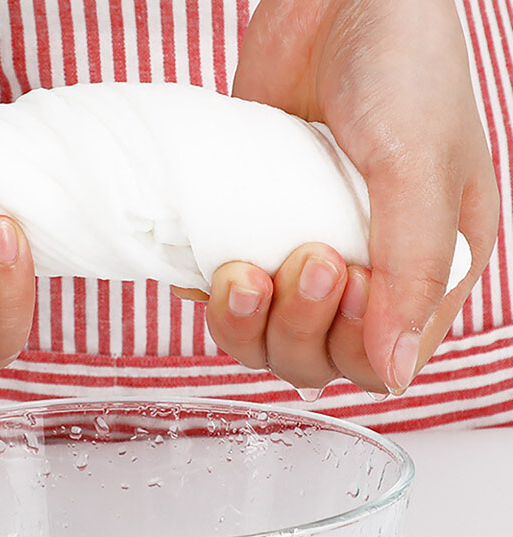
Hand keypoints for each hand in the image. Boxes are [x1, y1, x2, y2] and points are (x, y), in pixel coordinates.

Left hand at [202, 0, 498, 394]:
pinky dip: (209, 296)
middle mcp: (361, 275)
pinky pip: (222, 298)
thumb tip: (396, 373)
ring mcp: (299, 256)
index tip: (341, 278)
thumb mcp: (420, 166)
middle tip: (300, 258)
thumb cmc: (401, 68)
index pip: (380, 362)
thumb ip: (415, 271)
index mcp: (423, 272)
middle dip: (296, 328)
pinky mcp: (251, 234)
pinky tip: (209, 267)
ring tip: (240, 271)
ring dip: (244, 323)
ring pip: (262, 339)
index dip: (351, 345)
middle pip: (315, 359)